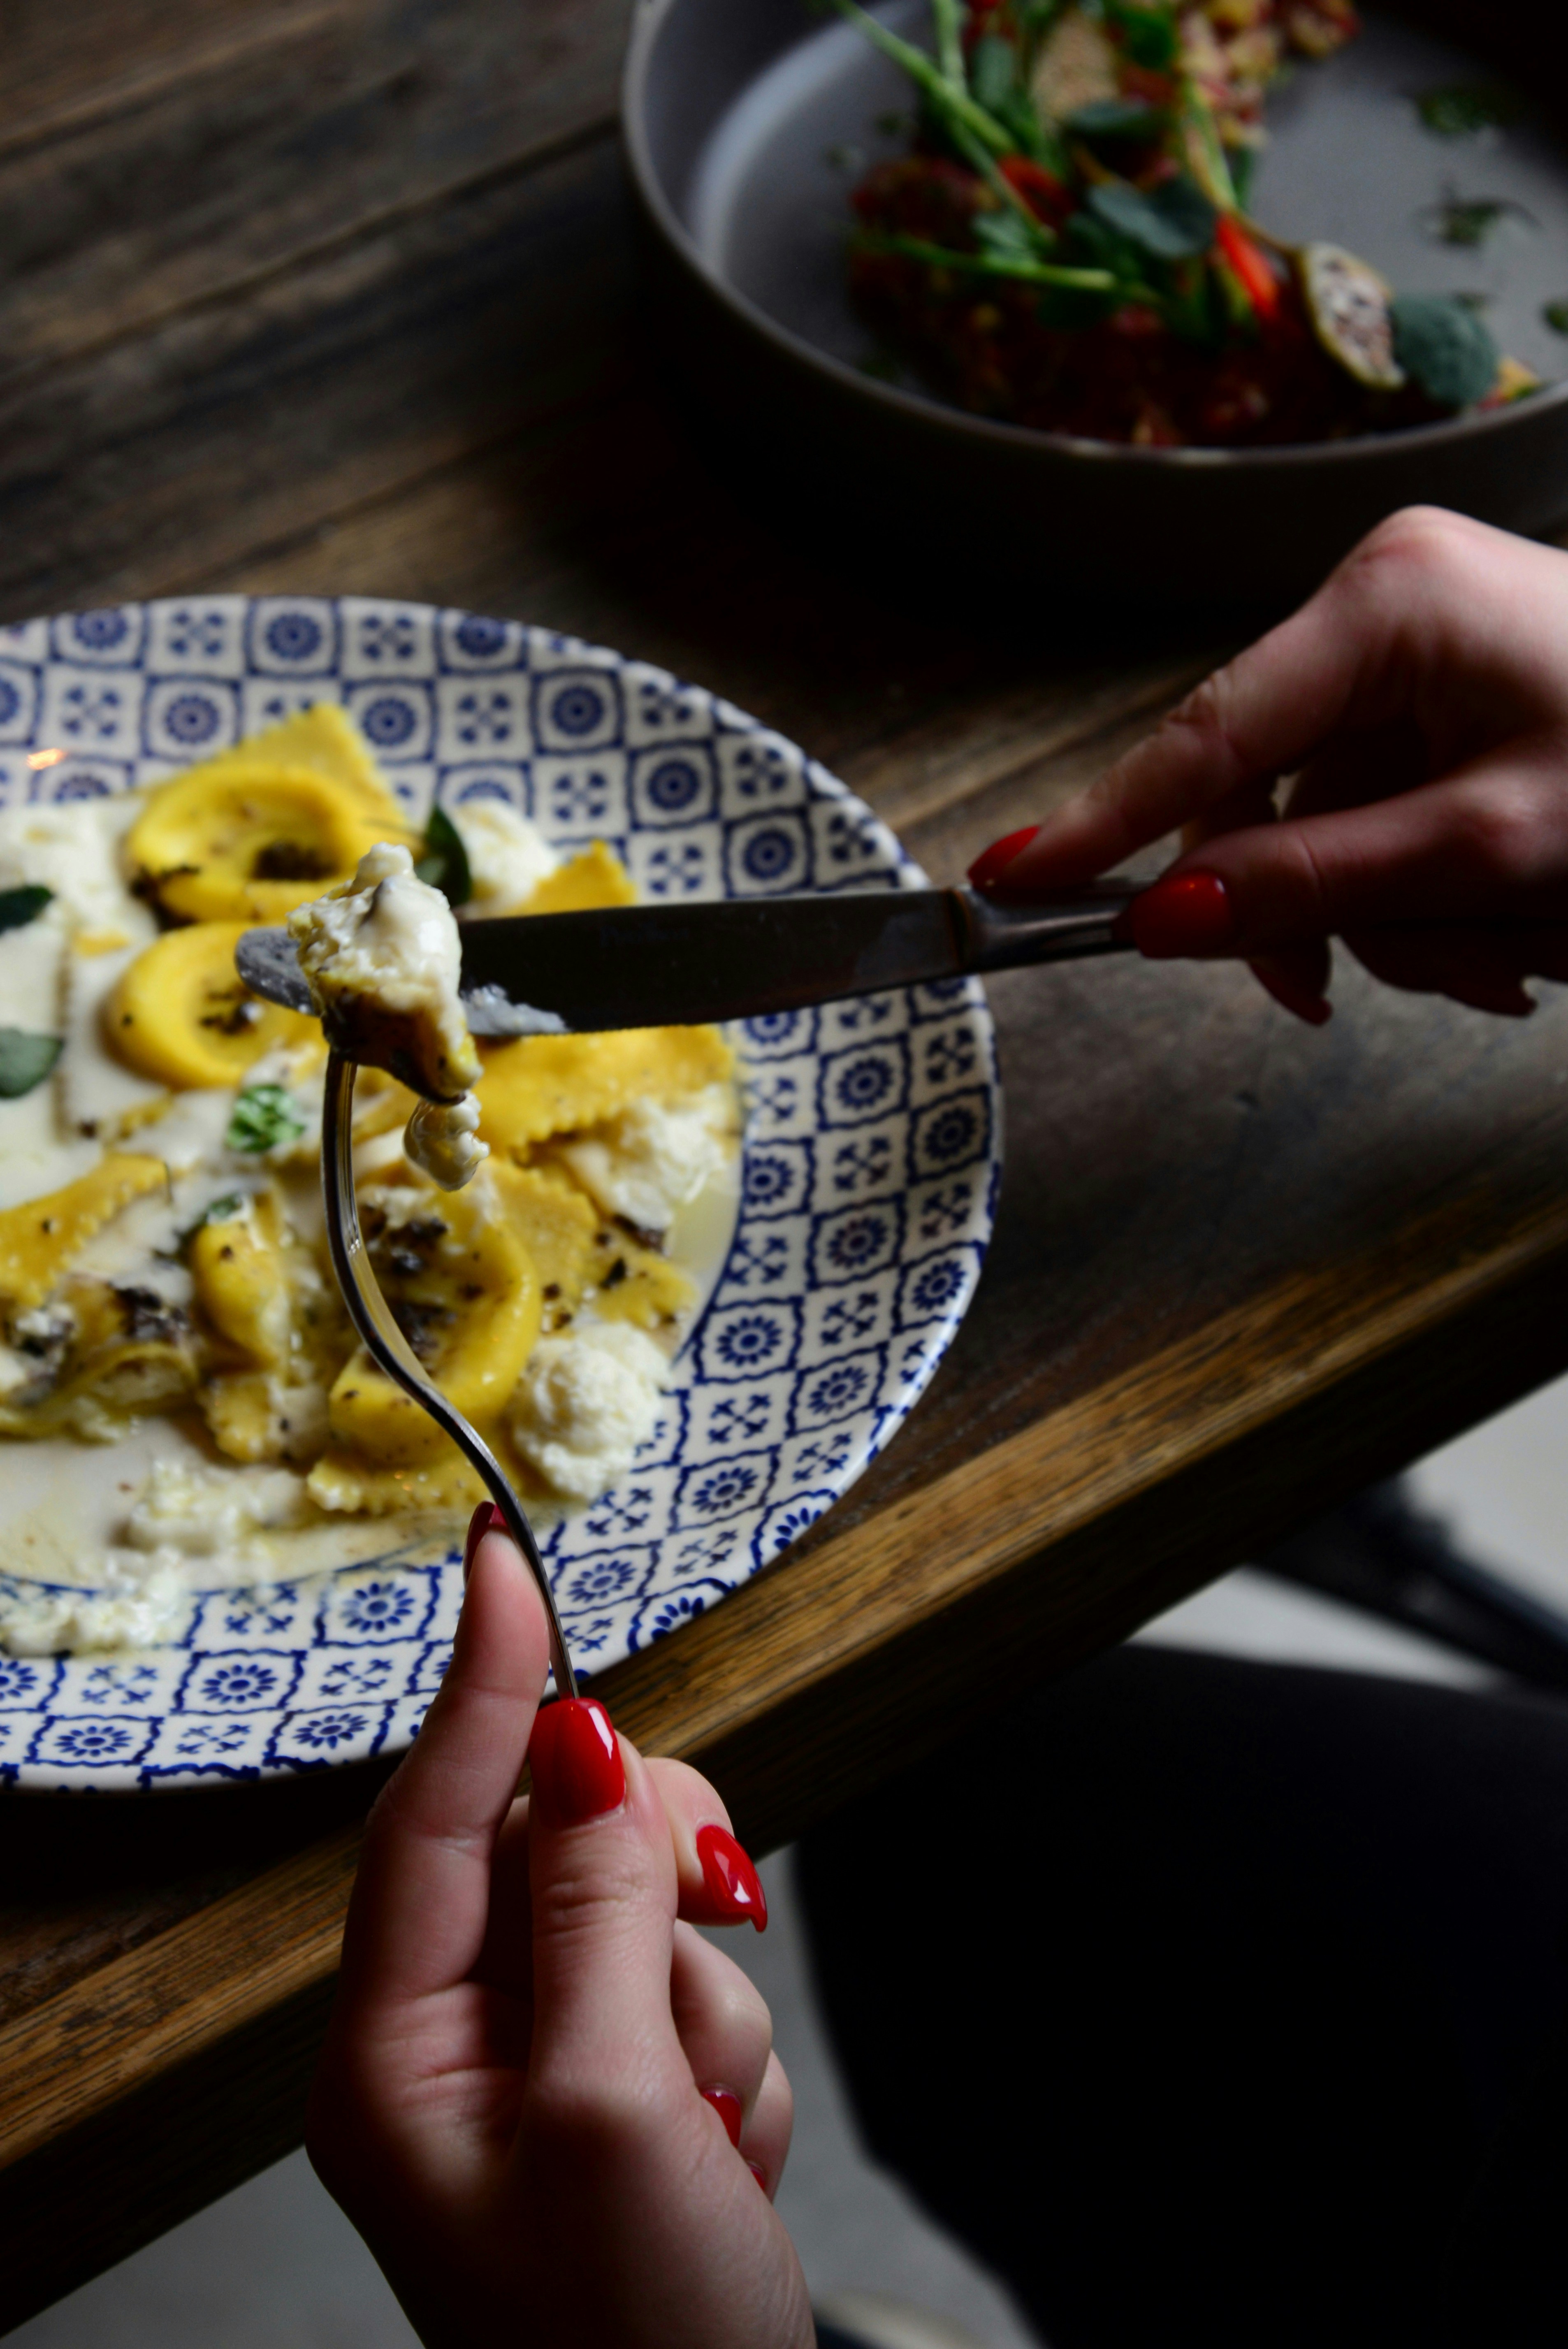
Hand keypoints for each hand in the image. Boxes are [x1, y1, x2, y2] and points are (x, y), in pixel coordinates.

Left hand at [307, 1508, 810, 2348]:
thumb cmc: (631, 2346)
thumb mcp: (615, 2116)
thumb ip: (597, 1915)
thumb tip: (588, 1749)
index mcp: (398, 2055)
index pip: (429, 1815)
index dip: (476, 1680)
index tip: (498, 1560)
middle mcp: (457, 2043)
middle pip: (556, 1844)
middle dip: (649, 1889)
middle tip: (700, 1946)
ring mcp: (544, 2061)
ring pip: (646, 1912)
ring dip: (704, 2006)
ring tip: (701, 2130)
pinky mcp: (618, 2079)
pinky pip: (692, 1985)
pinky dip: (727, 2058)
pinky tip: (716, 2156)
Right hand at [968, 507, 1567, 1021]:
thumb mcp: (1485, 849)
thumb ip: (1312, 883)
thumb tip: (1166, 918)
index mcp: (1387, 602)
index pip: (1204, 733)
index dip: (1108, 824)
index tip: (1009, 877)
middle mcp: (1391, 608)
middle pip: (1263, 791)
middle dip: (1312, 909)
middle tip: (1330, 1000)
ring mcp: (1426, 653)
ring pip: (1328, 826)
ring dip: (1393, 921)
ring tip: (1502, 959)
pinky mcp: (1461, 699)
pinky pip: (1389, 819)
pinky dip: (1433, 896)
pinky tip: (1510, 931)